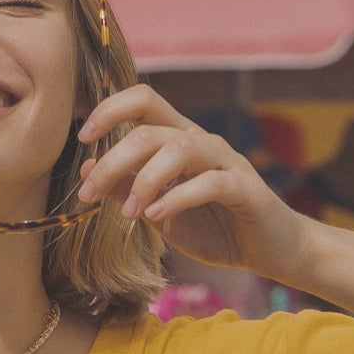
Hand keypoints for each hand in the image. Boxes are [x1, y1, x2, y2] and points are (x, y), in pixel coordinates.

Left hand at [77, 88, 314, 285]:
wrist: (270, 251)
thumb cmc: (215, 228)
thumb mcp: (159, 212)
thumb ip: (126, 189)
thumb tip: (88, 168)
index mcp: (179, 141)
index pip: (143, 102)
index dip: (110, 110)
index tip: (82, 138)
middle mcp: (202, 143)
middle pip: (151, 129)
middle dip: (114, 159)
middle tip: (89, 194)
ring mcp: (227, 162)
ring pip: (180, 148)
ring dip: (145, 180)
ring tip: (130, 214)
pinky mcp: (246, 188)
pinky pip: (211, 183)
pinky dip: (178, 197)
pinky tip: (156, 217)